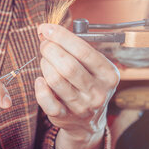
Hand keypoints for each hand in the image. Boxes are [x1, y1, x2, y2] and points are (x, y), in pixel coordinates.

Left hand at [35, 23, 119, 148]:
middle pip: (68, 66)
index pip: (84, 51)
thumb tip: (47, 31)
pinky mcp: (65, 117)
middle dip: (50, 49)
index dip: (62, 37)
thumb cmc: (88, 83)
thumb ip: (75, 48)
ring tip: (44, 60)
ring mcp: (81, 106)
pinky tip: (40, 80)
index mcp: (109, 75)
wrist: (88, 121)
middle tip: (44, 44)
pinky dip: (39, 87)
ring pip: (55, 80)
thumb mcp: (93, 67)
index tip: (47, 28)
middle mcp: (98, 92)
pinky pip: (46, 100)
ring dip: (44, 64)